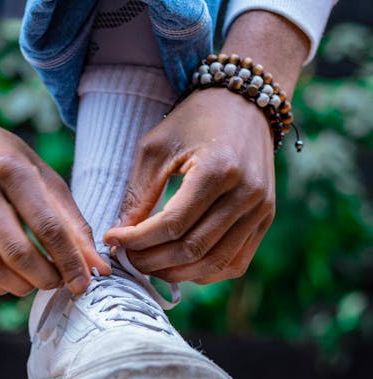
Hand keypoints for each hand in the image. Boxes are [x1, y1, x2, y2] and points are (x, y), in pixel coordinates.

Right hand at [0, 86, 108, 296]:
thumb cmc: (3, 159)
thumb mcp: (41, 175)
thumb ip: (70, 221)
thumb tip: (96, 267)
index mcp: (9, 168)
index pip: (47, 226)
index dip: (69, 260)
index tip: (84, 283)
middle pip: (17, 252)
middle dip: (45, 278)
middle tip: (58, 283)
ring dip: (21, 286)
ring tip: (36, 282)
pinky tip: (11, 280)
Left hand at [104, 9, 308, 284]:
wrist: (244, 104)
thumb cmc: (193, 121)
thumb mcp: (157, 147)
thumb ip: (139, 194)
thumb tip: (120, 238)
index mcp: (218, 169)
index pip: (173, 224)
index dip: (138, 240)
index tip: (113, 239)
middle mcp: (247, 193)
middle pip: (192, 249)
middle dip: (152, 260)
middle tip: (127, 258)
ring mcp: (261, 210)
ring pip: (213, 263)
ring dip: (176, 273)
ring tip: (148, 264)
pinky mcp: (265, 220)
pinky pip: (234, 263)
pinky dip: (203, 273)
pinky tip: (178, 266)